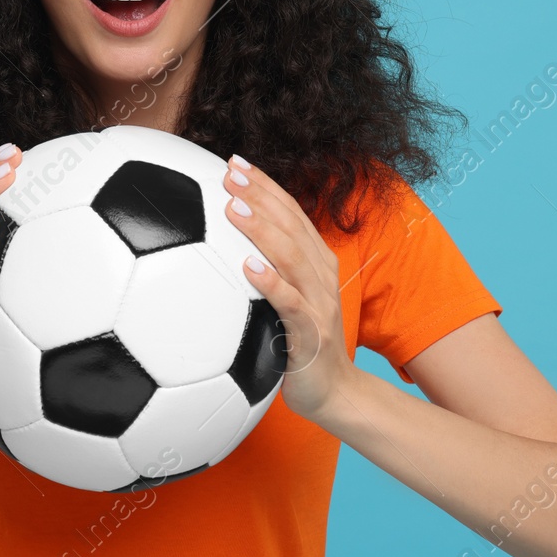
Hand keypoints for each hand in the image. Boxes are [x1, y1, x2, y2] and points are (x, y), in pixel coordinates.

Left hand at [221, 153, 358, 422]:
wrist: (333, 394)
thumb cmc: (300, 345)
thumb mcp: (286, 301)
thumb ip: (267, 271)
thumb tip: (223, 248)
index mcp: (315, 263)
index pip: (291, 213)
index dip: (265, 185)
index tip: (234, 162)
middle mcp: (320, 275)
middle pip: (291, 224)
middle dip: (260, 194)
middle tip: (228, 173)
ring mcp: (319, 302)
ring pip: (291, 256)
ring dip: (261, 229)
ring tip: (231, 207)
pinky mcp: (311, 333)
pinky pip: (290, 303)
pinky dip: (270, 282)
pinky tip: (247, 267)